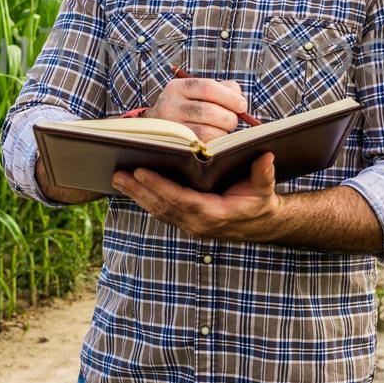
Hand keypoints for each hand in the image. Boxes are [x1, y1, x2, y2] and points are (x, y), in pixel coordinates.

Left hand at [111, 152, 279, 242]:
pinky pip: (160, 211)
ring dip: (136, 195)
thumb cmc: (259, 202)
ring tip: (117, 177)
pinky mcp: (183, 221)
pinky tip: (130, 186)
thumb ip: (264, 174)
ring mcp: (189, 225)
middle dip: (139, 190)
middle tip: (118, 173)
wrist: (259, 224)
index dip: (161, 187)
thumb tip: (266, 157)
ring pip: (157, 210)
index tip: (141, 172)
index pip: (183, 201)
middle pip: (163, 207)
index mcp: (215, 214)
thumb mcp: (265, 189)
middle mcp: (198, 224)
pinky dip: (143, 198)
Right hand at [148, 75, 247, 143]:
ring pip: (206, 131)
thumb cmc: (188, 107)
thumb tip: (240, 101)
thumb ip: (223, 89)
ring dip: (222, 132)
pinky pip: (202, 146)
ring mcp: (171, 128)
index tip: (242, 105)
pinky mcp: (176, 146)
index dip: (229, 97)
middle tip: (233, 121)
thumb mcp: (198, 92)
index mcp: (178, 87)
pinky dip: (214, 142)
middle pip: (208, 111)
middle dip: (228, 117)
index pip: (208, 88)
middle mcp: (170, 106)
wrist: (157, 128)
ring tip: (222, 129)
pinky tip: (214, 138)